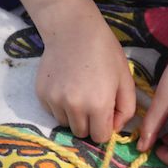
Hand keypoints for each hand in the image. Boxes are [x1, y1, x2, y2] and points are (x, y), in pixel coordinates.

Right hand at [36, 11, 135, 142]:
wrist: (73, 30)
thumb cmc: (105, 53)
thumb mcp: (125, 80)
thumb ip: (126, 110)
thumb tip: (114, 129)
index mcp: (98, 105)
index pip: (100, 137)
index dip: (105, 128)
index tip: (106, 114)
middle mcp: (74, 107)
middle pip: (81, 133)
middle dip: (89, 123)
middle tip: (93, 101)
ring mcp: (55, 101)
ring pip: (66, 124)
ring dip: (73, 115)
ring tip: (79, 91)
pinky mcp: (41, 94)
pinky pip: (52, 112)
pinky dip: (60, 106)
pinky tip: (66, 86)